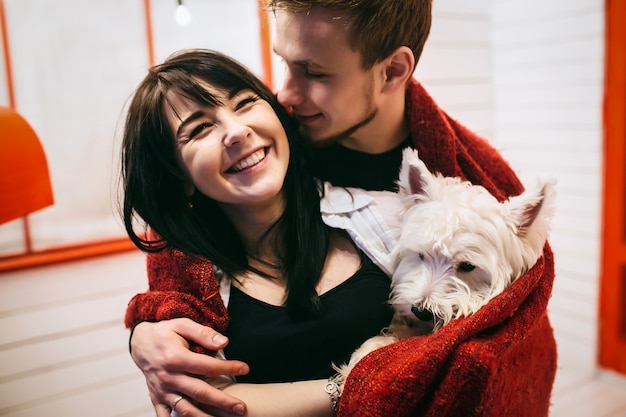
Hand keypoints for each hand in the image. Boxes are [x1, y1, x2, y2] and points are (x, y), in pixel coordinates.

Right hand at [130, 318, 249, 415]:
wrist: (140, 343)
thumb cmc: (165, 333)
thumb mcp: (182, 325)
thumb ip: (203, 333)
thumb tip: (224, 342)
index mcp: (175, 358)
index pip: (208, 366)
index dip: (229, 368)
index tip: (245, 368)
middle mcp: (168, 377)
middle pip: (199, 392)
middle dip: (222, 402)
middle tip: (242, 408)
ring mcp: (162, 390)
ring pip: (185, 410)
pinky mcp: (157, 398)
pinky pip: (165, 416)